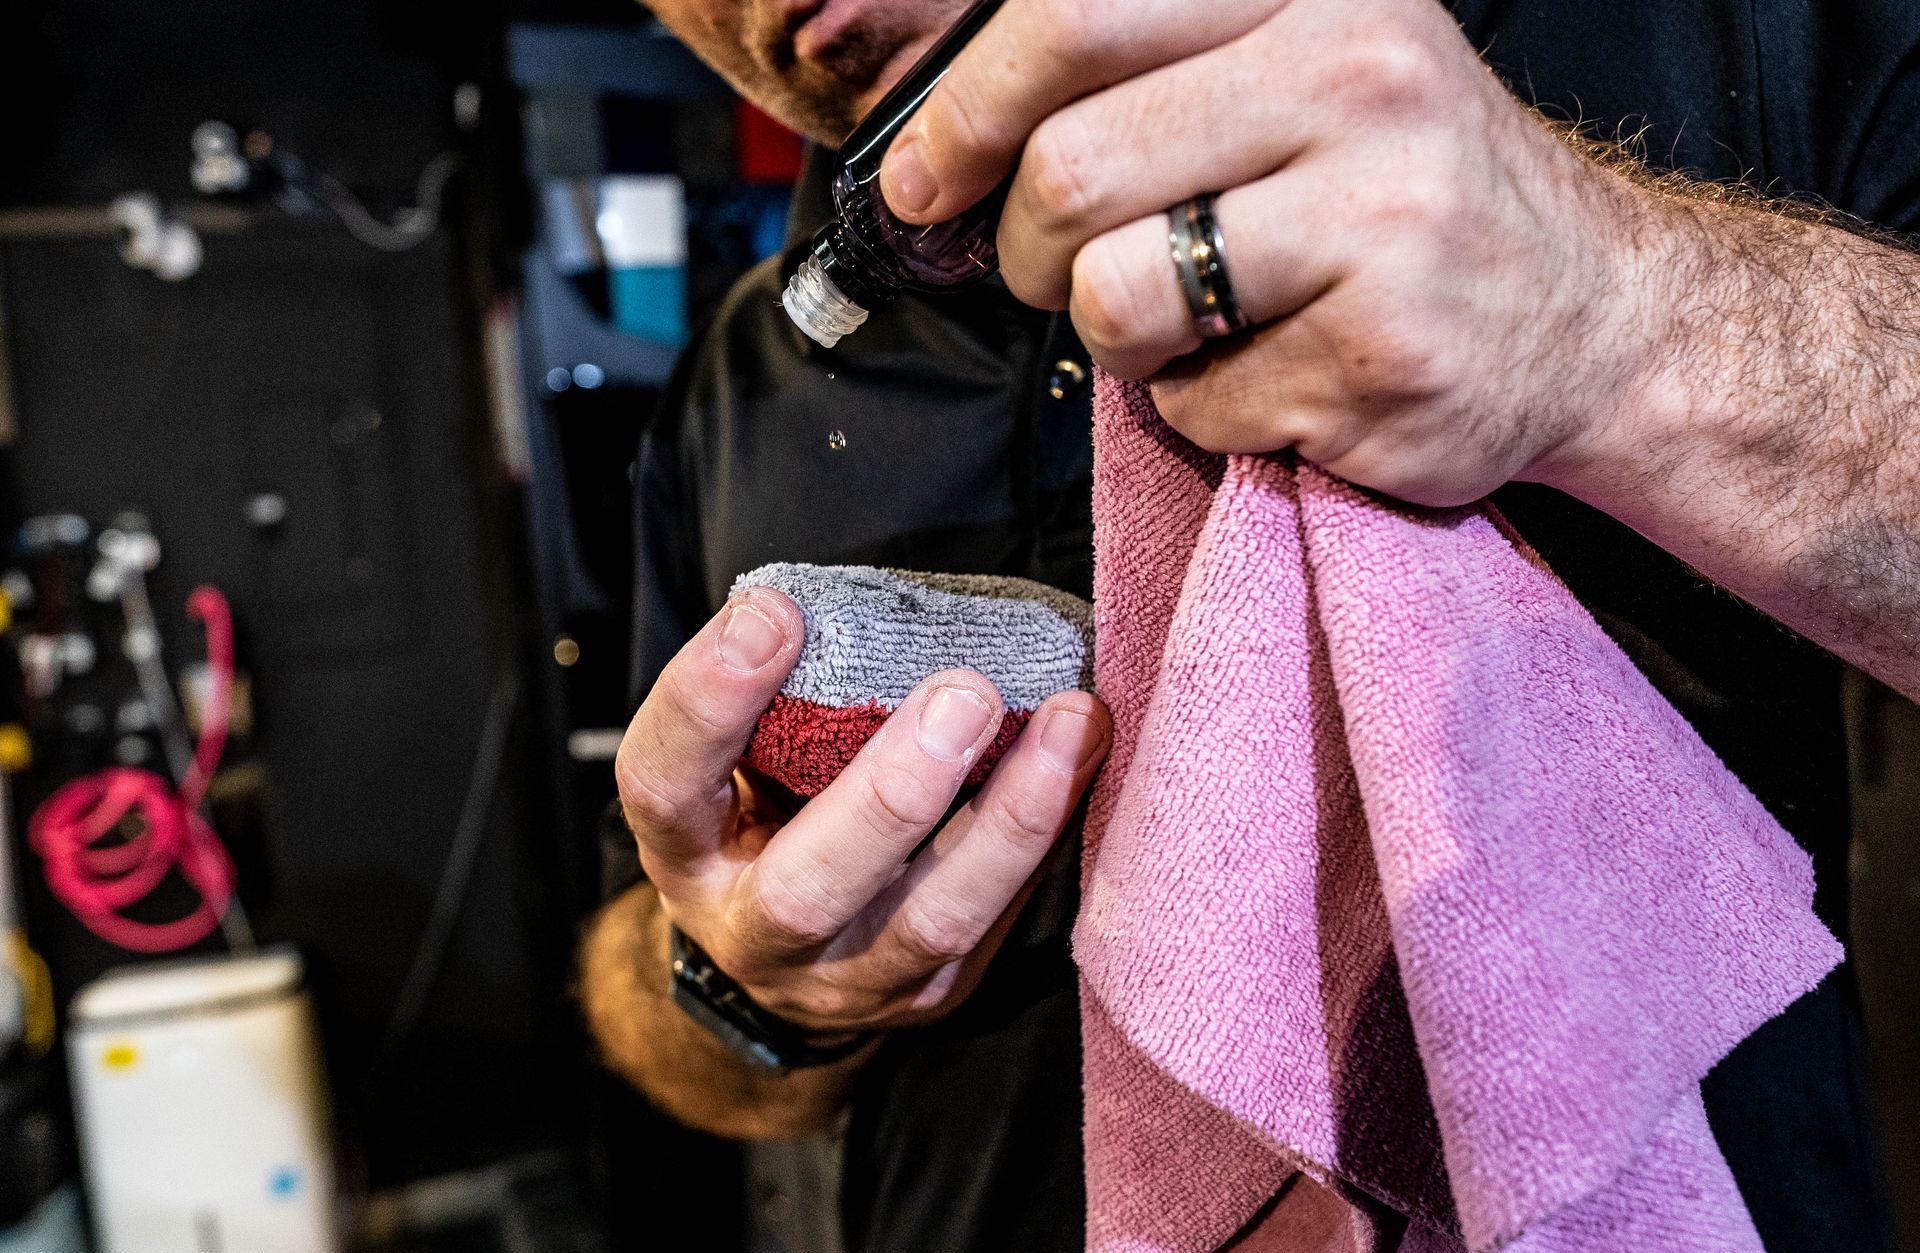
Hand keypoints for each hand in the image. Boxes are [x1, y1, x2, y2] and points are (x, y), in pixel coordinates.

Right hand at [615, 587, 1111, 1034]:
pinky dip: (1049, 837)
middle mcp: (754, 934)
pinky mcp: (932, 993)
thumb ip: (770, 701)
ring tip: (1072, 723)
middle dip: (892, 793)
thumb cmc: (766, 818)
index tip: (775, 613)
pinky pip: (999, 922)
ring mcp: (849, 980)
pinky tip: (1089, 758)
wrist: (791, 963)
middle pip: (807, 889)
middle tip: (965, 695)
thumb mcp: (733, 766)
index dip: (710, 701)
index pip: (665, 785)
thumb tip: (829, 603)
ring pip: (933, 921)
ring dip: (1011, 820)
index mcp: (686, 854)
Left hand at [878, 0, 1666, 506]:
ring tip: (1188, 326)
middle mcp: (1358, 82)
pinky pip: (1192, 405)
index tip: (924, 178)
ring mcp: (1379, 227)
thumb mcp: (1311, 68)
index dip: (964, 110)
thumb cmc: (1410, 197)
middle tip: (1056, 274)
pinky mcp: (1380, 362)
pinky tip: (1278, 376)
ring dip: (1116, 340)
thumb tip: (950, 141)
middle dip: (1028, 250)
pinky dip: (1203, 410)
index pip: (1075, 16)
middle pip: (1070, 172)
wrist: (1596, 316)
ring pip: (1113, 299)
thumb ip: (1155, 71)